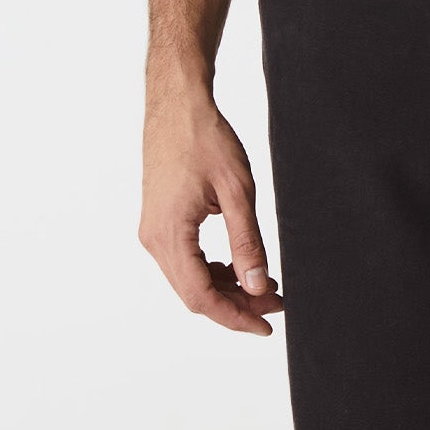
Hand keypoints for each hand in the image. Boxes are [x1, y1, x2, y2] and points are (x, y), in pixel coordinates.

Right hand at [140, 80, 283, 334]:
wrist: (177, 104)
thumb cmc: (205, 138)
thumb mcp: (237, 192)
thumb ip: (247, 243)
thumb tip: (256, 286)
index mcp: (169, 234)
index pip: (201, 296)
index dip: (236, 317)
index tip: (267, 325)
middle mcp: (153, 238)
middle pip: (194, 294)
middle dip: (236, 304)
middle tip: (276, 302)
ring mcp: (153, 230)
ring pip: (188, 280)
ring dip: (225, 288)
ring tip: (264, 284)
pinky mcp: (159, 221)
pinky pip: (183, 261)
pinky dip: (211, 271)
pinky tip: (238, 266)